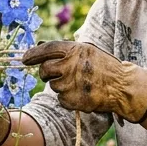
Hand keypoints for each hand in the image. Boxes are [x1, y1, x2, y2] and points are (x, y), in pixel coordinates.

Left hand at [22, 41, 146, 123]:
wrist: (122, 86)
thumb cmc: (103, 67)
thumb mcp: (87, 51)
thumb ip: (64, 50)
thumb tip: (38, 46)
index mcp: (75, 50)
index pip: (46, 49)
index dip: (33, 54)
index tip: (24, 59)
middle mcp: (71, 65)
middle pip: (44, 70)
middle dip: (46, 73)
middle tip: (55, 75)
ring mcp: (71, 83)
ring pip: (53, 86)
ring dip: (61, 86)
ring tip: (78, 84)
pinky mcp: (73, 100)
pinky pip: (61, 99)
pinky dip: (68, 99)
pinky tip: (81, 93)